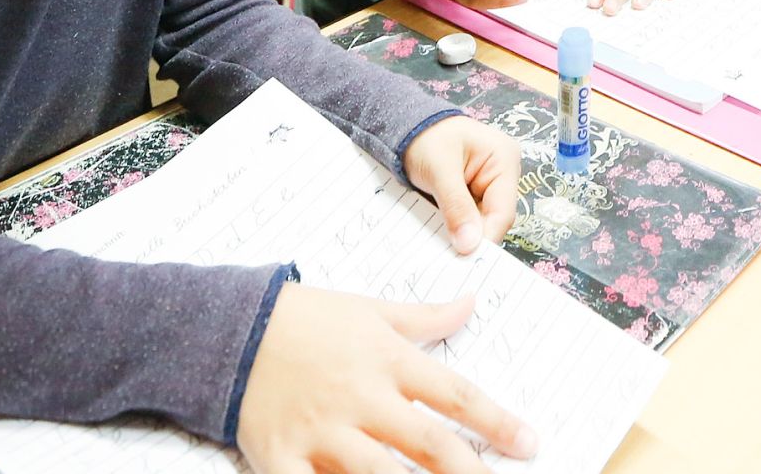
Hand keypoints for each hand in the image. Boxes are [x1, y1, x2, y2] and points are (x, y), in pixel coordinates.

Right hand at [236, 284, 535, 473]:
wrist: (231, 329)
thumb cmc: (306, 318)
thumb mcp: (369, 309)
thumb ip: (424, 316)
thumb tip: (472, 303)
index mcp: (385, 359)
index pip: (453, 394)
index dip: (495, 421)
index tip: (529, 444)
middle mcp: (361, 399)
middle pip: (428, 445)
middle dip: (470, 472)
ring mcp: (322, 434)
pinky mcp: (283, 461)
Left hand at [404, 113, 521, 250]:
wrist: (407, 126)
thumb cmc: (426, 138)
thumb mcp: (440, 170)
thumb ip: (456, 206)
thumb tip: (470, 246)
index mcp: (504, 159)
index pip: (503, 210)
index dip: (487, 237)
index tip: (467, 260)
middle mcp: (502, 173)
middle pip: (494, 218)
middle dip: (474, 238)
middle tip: (453, 263)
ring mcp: (489, 185)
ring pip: (481, 222)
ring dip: (464, 236)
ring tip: (445, 254)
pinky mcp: (474, 194)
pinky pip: (469, 219)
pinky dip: (457, 229)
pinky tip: (444, 240)